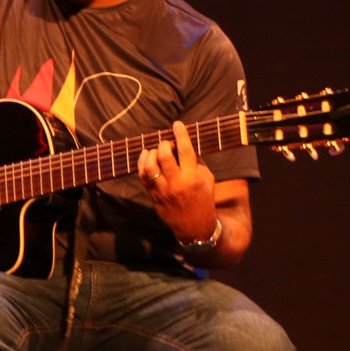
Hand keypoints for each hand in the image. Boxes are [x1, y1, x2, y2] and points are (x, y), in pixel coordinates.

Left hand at [135, 120, 217, 243]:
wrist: (194, 226)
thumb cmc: (203, 198)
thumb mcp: (207, 179)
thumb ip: (196, 162)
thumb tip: (185, 143)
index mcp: (193, 178)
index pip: (186, 152)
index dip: (181, 136)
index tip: (177, 124)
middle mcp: (177, 183)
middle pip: (165, 157)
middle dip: (164, 144)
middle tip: (167, 143)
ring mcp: (163, 190)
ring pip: (150, 166)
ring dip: (152, 153)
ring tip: (157, 150)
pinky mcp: (153, 195)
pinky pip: (143, 175)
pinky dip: (142, 162)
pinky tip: (146, 155)